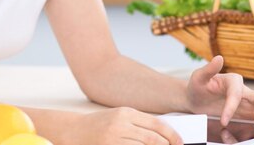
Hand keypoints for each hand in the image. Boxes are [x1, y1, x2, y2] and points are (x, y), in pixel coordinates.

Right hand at [68, 107, 182, 144]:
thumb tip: (163, 135)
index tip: (180, 142)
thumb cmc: (100, 124)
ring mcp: (114, 138)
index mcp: (127, 112)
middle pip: (152, 138)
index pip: (156, 124)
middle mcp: (121, 124)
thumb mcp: (120, 117)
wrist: (73, 130)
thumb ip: (139, 124)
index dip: (171, 134)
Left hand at [185, 55, 253, 125]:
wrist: (195, 98)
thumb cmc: (197, 86)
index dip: (231, 107)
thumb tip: (219, 57)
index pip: (236, 94)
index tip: (224, 120)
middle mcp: (242, 90)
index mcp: (232, 80)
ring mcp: (245, 101)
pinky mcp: (245, 111)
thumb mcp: (198, 77)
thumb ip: (209, 69)